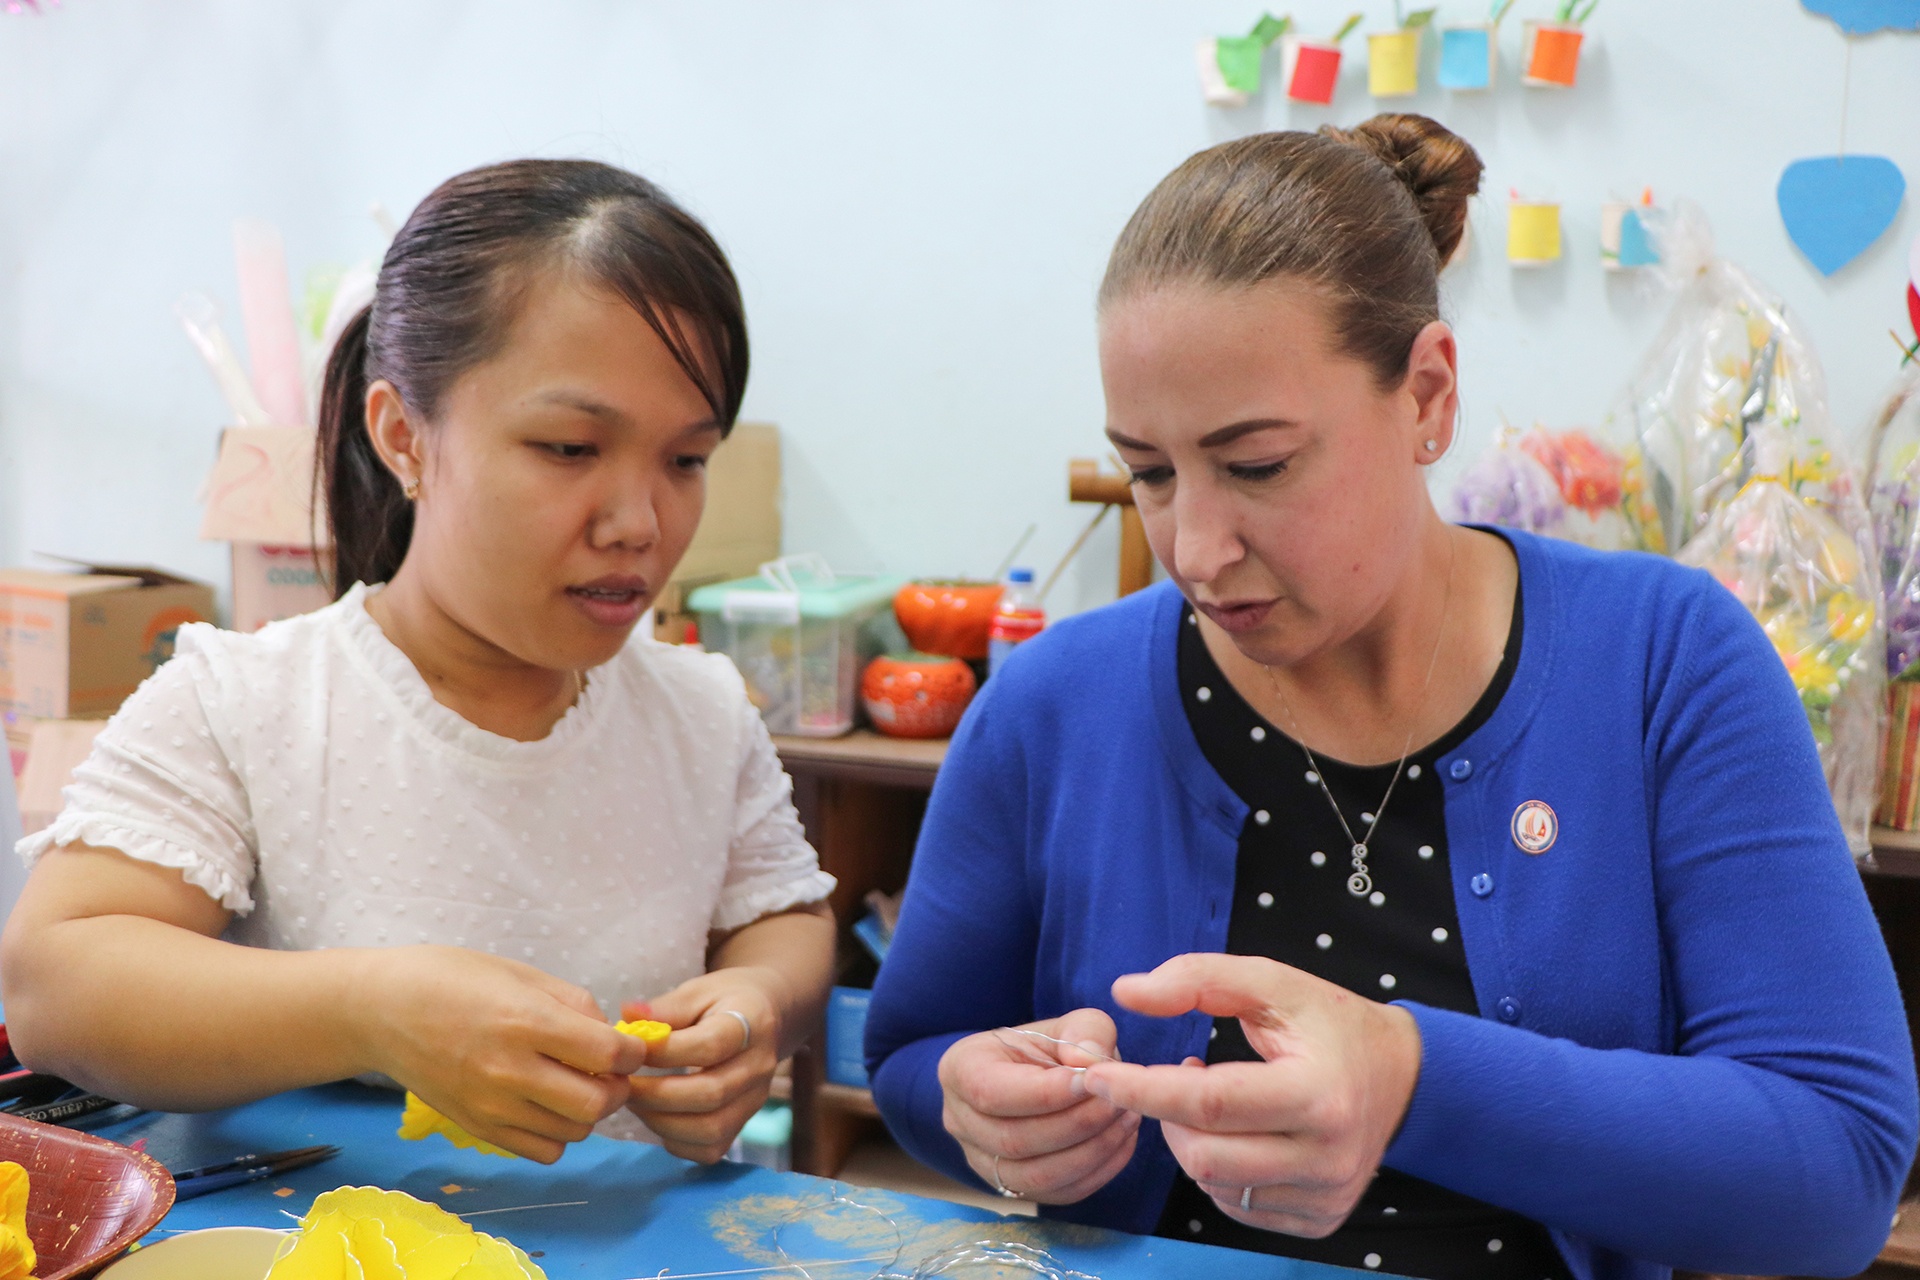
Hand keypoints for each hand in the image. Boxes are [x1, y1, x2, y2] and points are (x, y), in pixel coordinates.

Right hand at [354, 946, 647, 1163]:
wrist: (382, 1010)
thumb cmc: (453, 979)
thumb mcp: (522, 973)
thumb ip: (574, 1005)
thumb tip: (611, 1037)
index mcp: (526, 1021)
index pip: (607, 1054)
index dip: (633, 1053)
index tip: (630, 1047)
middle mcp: (510, 1070)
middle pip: (596, 1104)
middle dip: (615, 1088)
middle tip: (607, 1071)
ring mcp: (491, 1106)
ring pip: (573, 1133)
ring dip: (588, 1112)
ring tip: (575, 1085)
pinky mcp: (477, 1127)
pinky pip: (541, 1151)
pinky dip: (557, 1133)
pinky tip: (547, 1105)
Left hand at [623, 967, 782, 1163]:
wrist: (764, 1016)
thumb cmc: (724, 1001)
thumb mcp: (699, 991)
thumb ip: (666, 1007)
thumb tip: (627, 1014)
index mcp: (752, 1024)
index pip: (710, 1046)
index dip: (665, 1053)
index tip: (630, 1050)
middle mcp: (760, 1066)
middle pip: (711, 1094)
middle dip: (657, 1095)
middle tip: (624, 1085)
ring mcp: (755, 1100)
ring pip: (711, 1128)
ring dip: (662, 1122)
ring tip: (635, 1103)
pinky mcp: (744, 1123)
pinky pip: (710, 1148)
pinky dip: (676, 1142)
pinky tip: (656, 1118)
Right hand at [937, 1009, 1140, 1204]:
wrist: (1046, 1078)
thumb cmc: (1053, 1046)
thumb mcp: (1069, 1024)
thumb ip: (1085, 1031)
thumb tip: (1089, 1062)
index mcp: (961, 1069)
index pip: (991, 1092)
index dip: (1044, 1093)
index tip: (1091, 1081)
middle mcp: (960, 1121)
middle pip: (1014, 1140)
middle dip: (1076, 1123)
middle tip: (1118, 1101)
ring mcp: (984, 1162)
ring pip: (1035, 1176)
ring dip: (1090, 1151)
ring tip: (1126, 1119)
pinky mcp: (1015, 1189)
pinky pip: (1057, 1194)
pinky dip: (1097, 1172)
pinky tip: (1122, 1141)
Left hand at [1083, 954, 1420, 1238]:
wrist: (1405, 1078)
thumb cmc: (1331, 1024)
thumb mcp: (1272, 982)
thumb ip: (1197, 978)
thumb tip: (1126, 992)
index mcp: (1317, 1094)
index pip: (1209, 1103)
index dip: (1143, 1090)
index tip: (1096, 1074)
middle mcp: (1326, 1156)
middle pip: (1204, 1156)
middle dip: (1165, 1118)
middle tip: (1170, 1080)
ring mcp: (1324, 1195)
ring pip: (1214, 1185)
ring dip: (1190, 1142)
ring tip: (1210, 1100)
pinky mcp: (1319, 1218)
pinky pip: (1237, 1206)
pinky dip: (1217, 1169)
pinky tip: (1234, 1133)